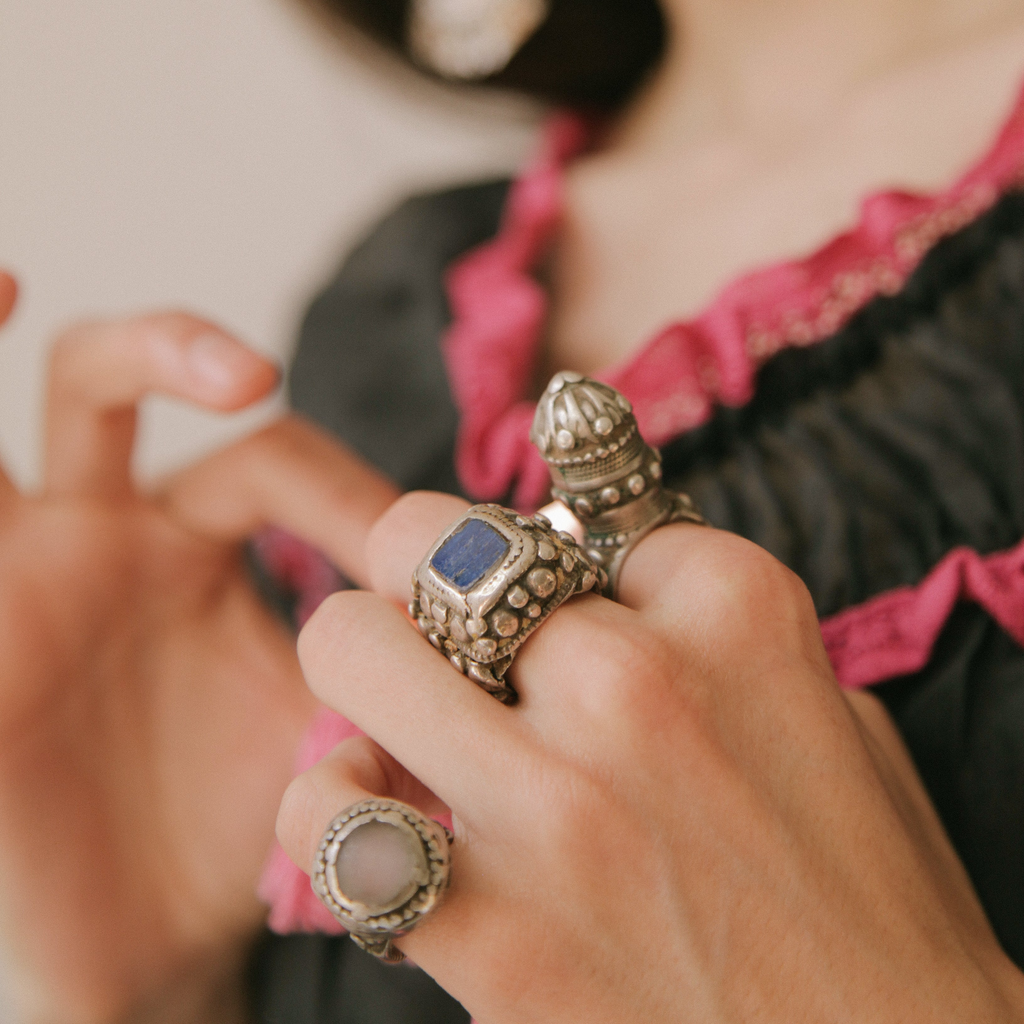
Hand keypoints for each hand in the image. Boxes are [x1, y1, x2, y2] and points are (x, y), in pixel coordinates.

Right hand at [0, 274, 398, 1022]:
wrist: (145, 952)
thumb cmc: (237, 845)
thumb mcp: (333, 748)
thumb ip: (404, 684)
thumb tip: (514, 647)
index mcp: (208, 553)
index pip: (272, 457)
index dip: (335, 487)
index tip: (408, 569)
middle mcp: (116, 536)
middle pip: (128, 387)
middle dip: (175, 351)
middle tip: (252, 380)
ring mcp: (31, 564)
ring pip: (22, 418)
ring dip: (18, 343)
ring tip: (4, 278)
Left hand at [279, 490, 1023, 1022]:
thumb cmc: (863, 899)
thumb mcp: (829, 714)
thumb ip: (708, 634)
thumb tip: (598, 590)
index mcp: (734, 607)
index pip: (567, 512)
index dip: (551, 569)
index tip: (559, 615)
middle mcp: (634, 681)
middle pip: (432, 543)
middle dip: (425, 576)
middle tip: (443, 629)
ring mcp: (552, 803)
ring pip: (350, 643)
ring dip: (365, 669)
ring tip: (402, 719)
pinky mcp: (488, 929)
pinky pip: (320, 814)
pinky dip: (331, 808)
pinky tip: (383, 824)